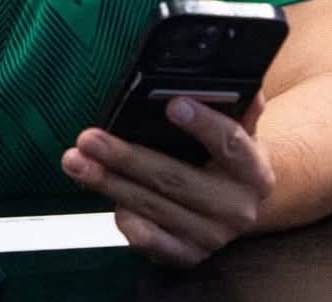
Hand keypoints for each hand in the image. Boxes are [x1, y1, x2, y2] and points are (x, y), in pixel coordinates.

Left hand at [61, 94, 274, 266]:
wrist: (239, 206)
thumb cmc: (227, 157)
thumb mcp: (240, 129)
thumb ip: (237, 104)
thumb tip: (229, 76)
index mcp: (254, 170)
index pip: (231, 144)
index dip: (203, 124)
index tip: (173, 103)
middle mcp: (237, 208)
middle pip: (176, 179)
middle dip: (127, 157)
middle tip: (90, 138)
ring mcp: (212, 236)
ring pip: (153, 207)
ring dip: (109, 183)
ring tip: (76, 161)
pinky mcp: (188, 255)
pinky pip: (150, 240)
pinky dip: (124, 218)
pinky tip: (102, 196)